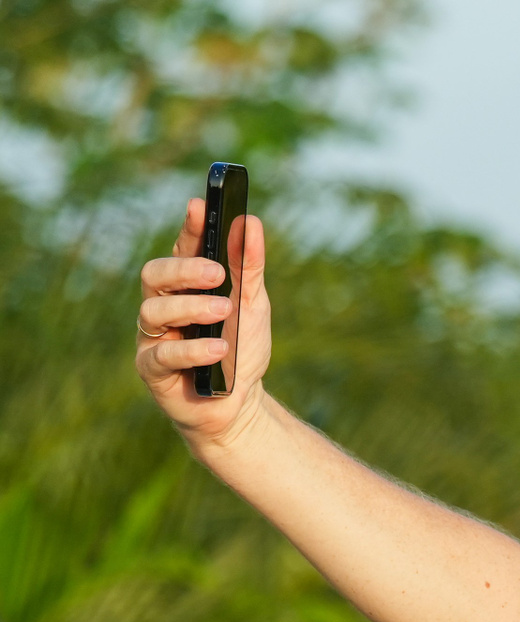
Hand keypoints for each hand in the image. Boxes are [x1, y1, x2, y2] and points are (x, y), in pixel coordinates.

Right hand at [134, 198, 273, 450]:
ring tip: (224, 311)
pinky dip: (193, 349)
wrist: (239, 404)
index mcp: (185, 286)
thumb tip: (251, 222)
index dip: (189, 227)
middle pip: (155, 275)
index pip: (182, 248)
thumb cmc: (241, 349)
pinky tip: (219, 350)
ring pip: (154, 311)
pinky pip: (163, 354)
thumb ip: (249, 267)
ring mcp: (153, 337)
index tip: (201, 206)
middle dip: (184, 269)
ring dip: (191, 308)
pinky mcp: (152, 370)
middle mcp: (162, 306)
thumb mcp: (253, 305)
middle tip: (218, 272)